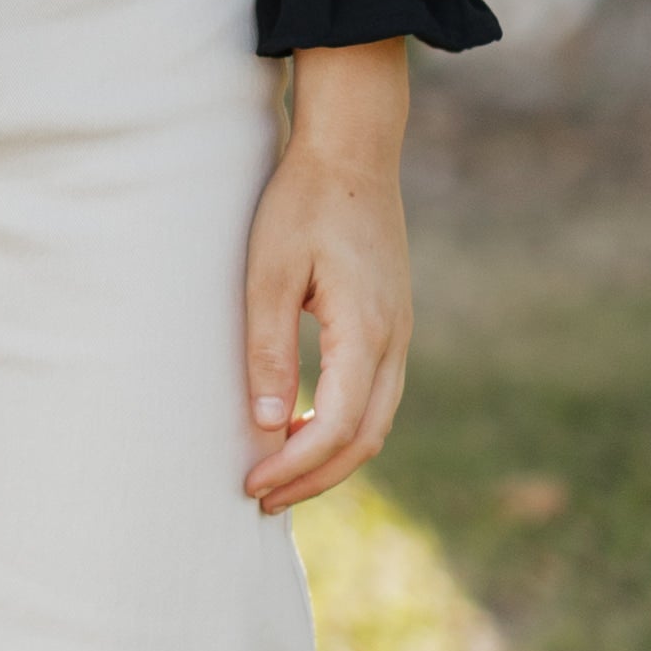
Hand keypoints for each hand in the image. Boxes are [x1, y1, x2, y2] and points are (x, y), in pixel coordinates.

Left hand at [243, 37, 413, 513]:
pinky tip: (301, 427)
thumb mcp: (269, 272)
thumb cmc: (301, 203)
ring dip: (330, 458)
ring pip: (376, 423)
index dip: (295, 465)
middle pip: (364, 439)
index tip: (250, 483)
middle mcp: (394, 340)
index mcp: (366, 330)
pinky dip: (343, 428)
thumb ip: (269, 348)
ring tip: (277, 475)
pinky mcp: (393, 325)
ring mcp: (400, 334)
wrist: (354, 151)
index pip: (337, 426)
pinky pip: (376, 397)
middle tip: (260, 498)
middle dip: (313, 478)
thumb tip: (268, 424)